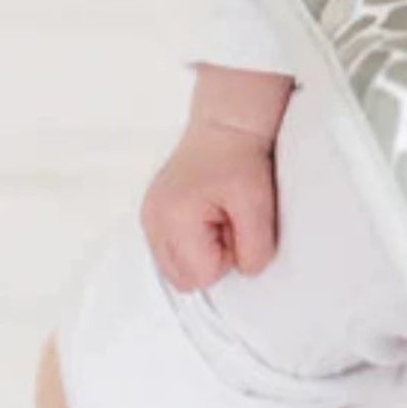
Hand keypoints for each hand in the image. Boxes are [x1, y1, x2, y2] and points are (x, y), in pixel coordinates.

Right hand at [140, 66, 294, 291]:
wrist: (226, 128)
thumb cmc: (240, 160)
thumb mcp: (258, 204)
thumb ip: (256, 247)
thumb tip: (247, 271)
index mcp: (172, 217)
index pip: (201, 276)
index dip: (227, 257)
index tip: (235, 225)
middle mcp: (151, 219)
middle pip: (182, 279)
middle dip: (212, 259)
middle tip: (227, 223)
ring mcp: (148, 217)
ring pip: (175, 269)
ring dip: (201, 252)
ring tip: (216, 219)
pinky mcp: (152, 215)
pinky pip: (171, 252)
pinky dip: (191, 243)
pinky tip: (204, 217)